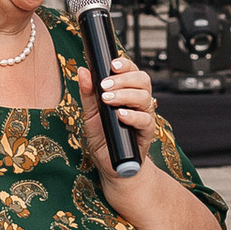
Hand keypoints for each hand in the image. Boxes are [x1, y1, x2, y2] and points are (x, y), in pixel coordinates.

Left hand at [78, 51, 159, 180]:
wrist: (112, 165)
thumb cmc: (103, 137)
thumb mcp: (90, 114)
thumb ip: (88, 93)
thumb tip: (83, 71)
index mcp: (127, 92)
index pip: (132, 71)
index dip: (125, 64)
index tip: (112, 64)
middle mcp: (138, 102)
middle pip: (142, 80)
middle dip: (123, 79)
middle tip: (105, 85)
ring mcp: (144, 116)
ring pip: (145, 97)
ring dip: (125, 94)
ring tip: (108, 99)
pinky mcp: (146, 133)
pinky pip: (146, 120)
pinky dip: (133, 116)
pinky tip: (120, 115)